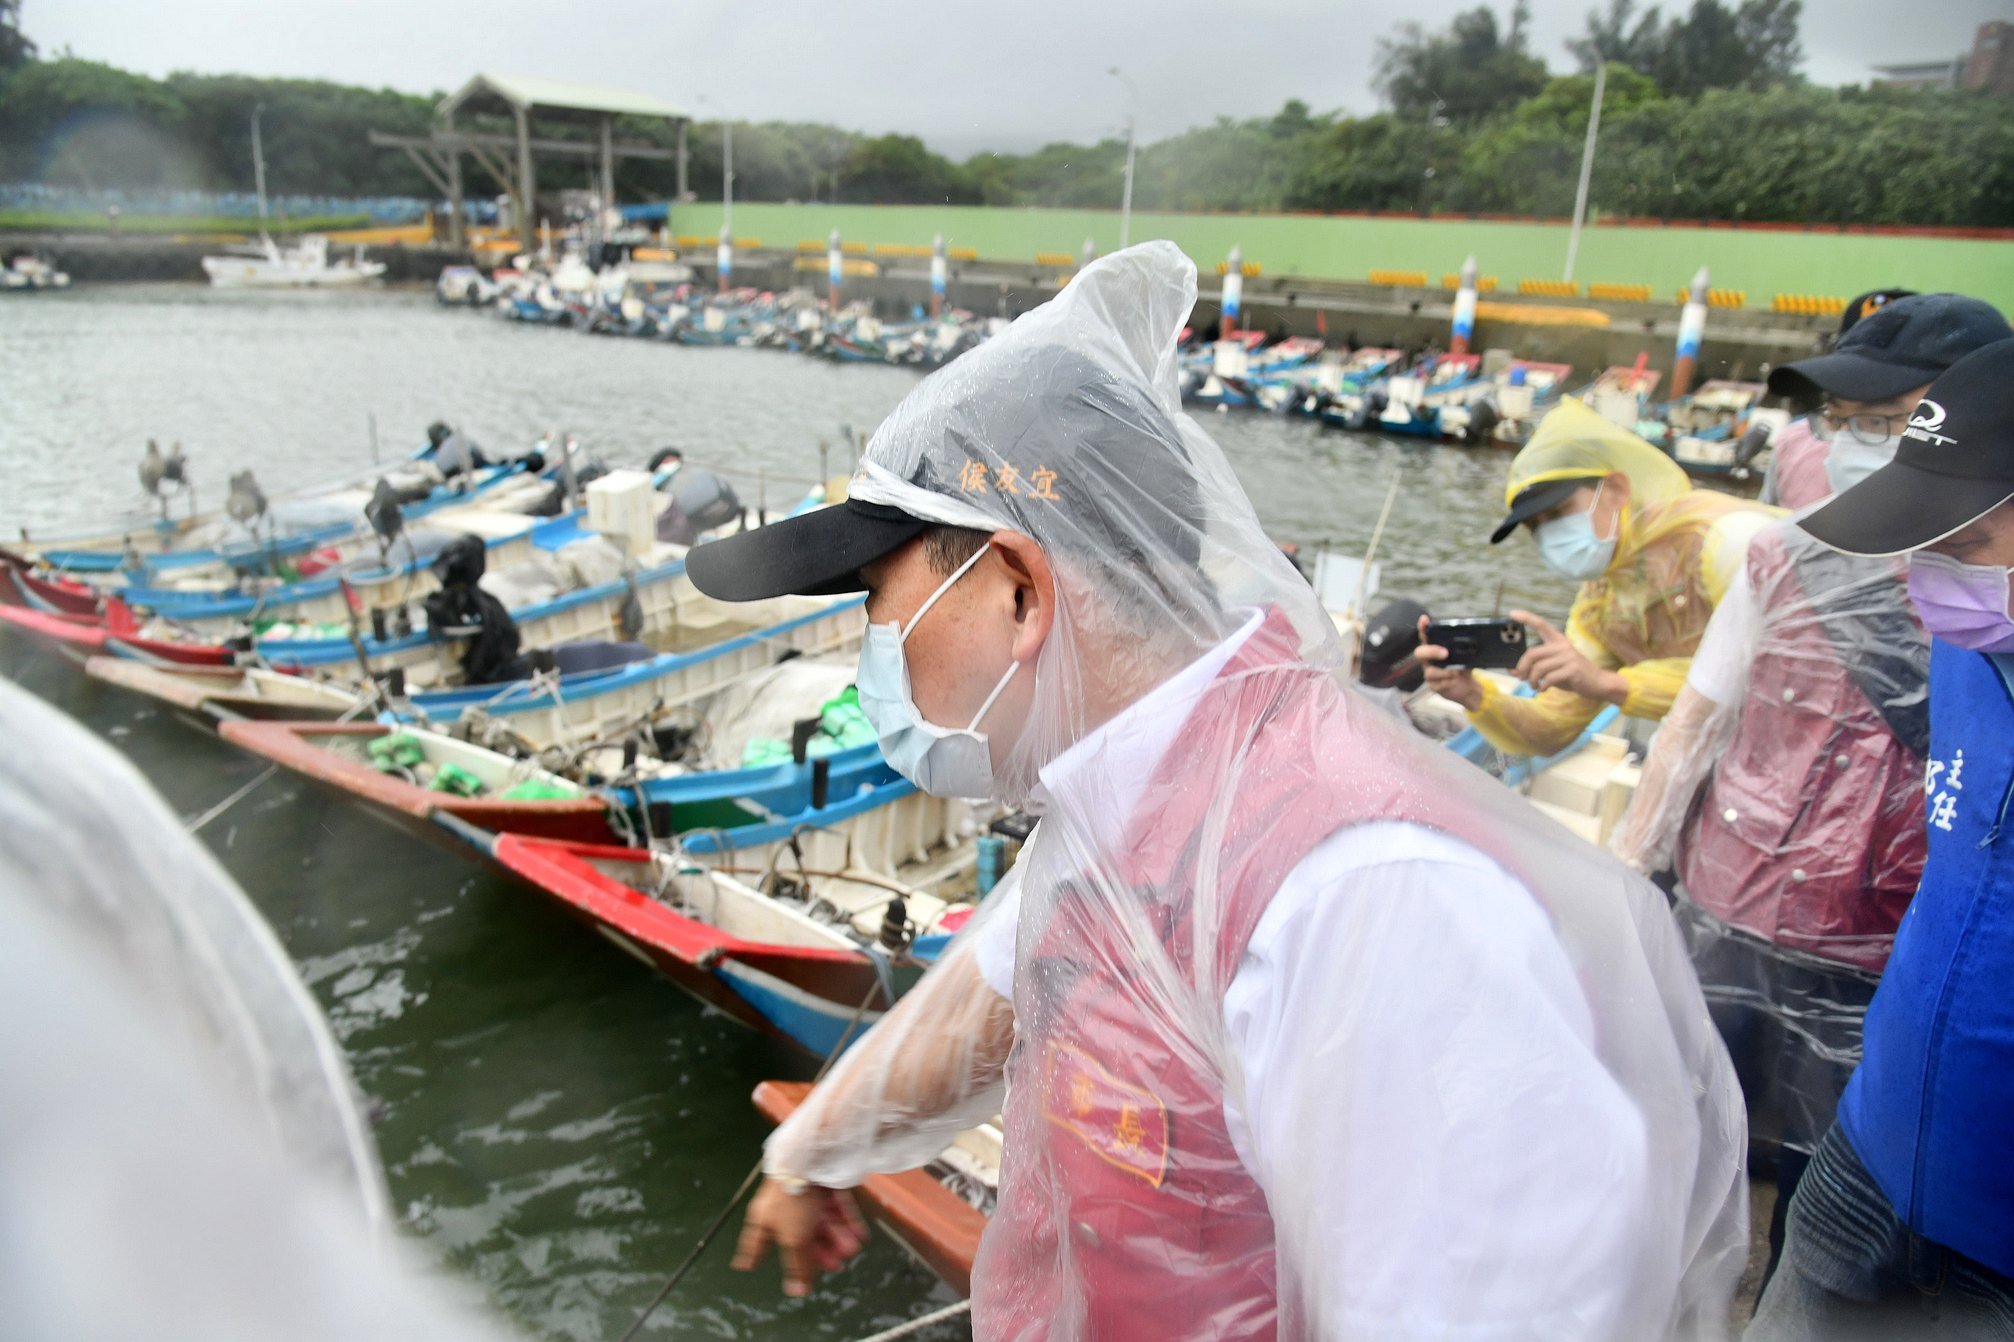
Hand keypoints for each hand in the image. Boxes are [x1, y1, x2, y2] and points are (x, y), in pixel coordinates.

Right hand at [731, 1176, 869, 1297]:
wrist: (810, 1157)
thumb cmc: (793, 1198)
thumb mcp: (793, 1238)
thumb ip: (796, 1264)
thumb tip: (796, 1291)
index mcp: (764, 1217)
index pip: (755, 1241)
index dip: (751, 1255)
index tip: (745, 1266)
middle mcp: (782, 1205)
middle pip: (797, 1235)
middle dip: (817, 1252)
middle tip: (835, 1266)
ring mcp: (803, 1194)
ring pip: (819, 1222)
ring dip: (836, 1239)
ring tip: (850, 1250)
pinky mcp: (823, 1184)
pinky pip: (834, 1207)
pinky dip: (846, 1222)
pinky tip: (859, 1236)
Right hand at [1415, 615, 1483, 710]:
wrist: (1467, 687)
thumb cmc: (1463, 667)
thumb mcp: (1466, 656)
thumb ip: (1466, 649)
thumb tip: (1475, 641)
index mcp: (1435, 648)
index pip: (1426, 635)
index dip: (1423, 627)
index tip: (1424, 619)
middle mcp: (1429, 660)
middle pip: (1420, 652)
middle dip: (1432, 651)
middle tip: (1445, 653)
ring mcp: (1429, 673)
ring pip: (1429, 672)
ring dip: (1444, 672)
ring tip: (1456, 673)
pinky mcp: (1433, 686)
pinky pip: (1437, 684)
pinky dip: (1448, 682)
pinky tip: (1455, 681)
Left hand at [1509, 611, 1627, 703]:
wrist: (1598, 684)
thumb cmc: (1572, 675)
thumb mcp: (1552, 669)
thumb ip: (1534, 667)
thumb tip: (1512, 671)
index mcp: (1558, 641)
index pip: (1541, 624)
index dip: (1526, 618)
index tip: (1512, 613)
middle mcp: (1563, 646)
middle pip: (1532, 653)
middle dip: (1522, 667)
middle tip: (1520, 677)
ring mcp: (1569, 657)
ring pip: (1539, 668)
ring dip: (1532, 680)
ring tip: (1533, 686)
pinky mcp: (1573, 670)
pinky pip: (1549, 678)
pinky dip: (1542, 686)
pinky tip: (1543, 689)